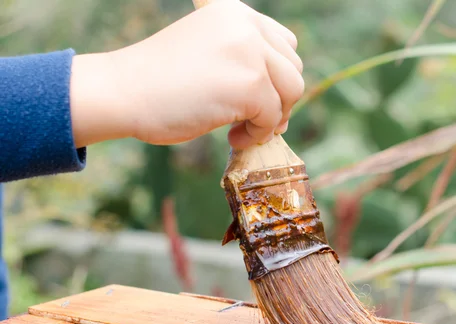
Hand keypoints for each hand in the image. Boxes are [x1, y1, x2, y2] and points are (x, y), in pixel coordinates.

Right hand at [70, 0, 303, 148]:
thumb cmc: (159, 80)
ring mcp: (250, 53)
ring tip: (243, 130)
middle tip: (257, 122)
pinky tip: (232, 138)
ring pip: (292, 91)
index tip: (262, 101)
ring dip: (273, 118)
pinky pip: (272, 117)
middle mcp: (247, 26)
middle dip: (281, 100)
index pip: (285, 44)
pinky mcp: (249, 84)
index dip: (279, 77)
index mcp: (236, 13)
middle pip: (293, 69)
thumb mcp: (208, 52)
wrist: (122, 92)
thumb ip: (244, 61)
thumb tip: (285, 102)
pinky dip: (257, 134)